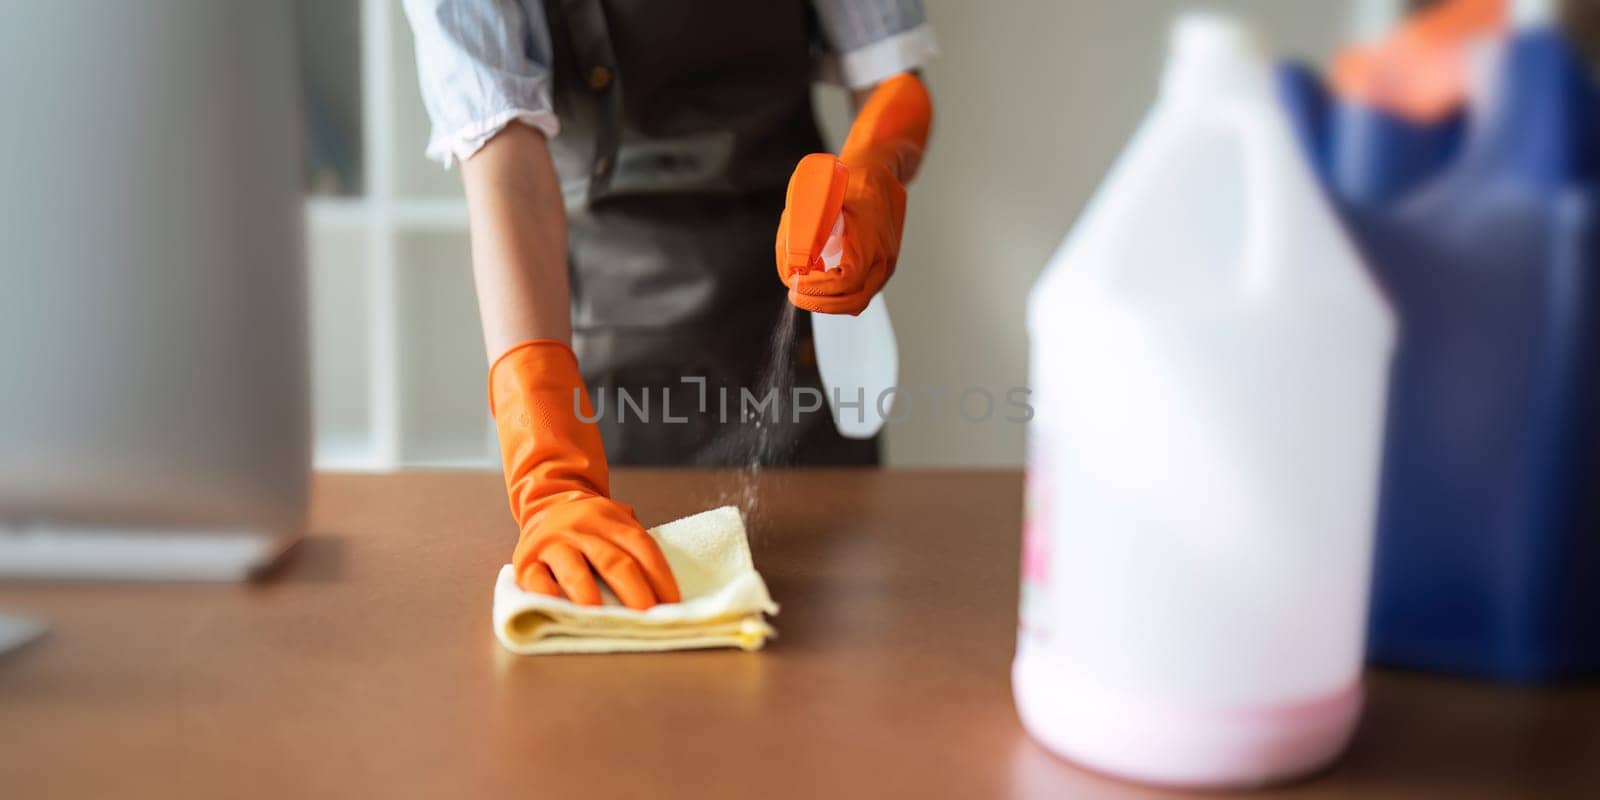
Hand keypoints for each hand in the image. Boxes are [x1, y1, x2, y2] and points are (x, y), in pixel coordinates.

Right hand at [490, 340, 680, 608]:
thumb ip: (634, 542)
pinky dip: (547, 594)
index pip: (641, 546)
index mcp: (610, 519)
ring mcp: (553, 544)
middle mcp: (582, 529)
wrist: (544, 502)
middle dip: (633, 589)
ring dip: (588, 592)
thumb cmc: (589, 525)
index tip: (672, 603)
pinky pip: (536, 579)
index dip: (659, 575)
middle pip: (612, 560)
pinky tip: (558, 607)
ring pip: (574, 569)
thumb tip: (663, 587)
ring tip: (601, 615)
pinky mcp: (526, 561)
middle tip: (647, 615)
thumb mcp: (615, 520)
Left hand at [775, 73, 931, 315]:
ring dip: (829, 302)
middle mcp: (883, 258)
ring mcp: (885, 265)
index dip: (818, 287)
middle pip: (853, 301)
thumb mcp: (822, 198)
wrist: (881, 170)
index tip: (796, 282)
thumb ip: (803, 231)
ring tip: (805, 288)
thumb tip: (789, 265)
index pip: (845, 281)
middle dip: (820, 304)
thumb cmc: (850, 181)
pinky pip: (861, 291)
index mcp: (870, 241)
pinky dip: (839, 294)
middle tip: (795, 295)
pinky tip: (820, 280)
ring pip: (857, 300)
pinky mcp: (881, 266)